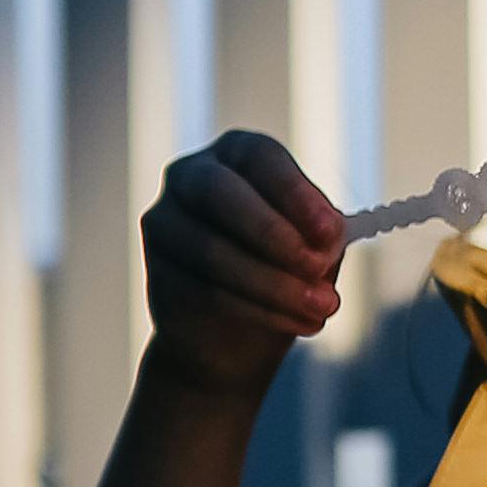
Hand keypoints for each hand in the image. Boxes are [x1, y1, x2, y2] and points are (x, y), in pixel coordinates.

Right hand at [140, 132, 344, 401]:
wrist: (237, 332)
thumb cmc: (285, 267)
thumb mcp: (316, 245)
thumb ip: (322, 236)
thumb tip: (327, 238)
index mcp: (237, 153)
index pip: (260, 157)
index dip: (295, 192)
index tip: (330, 230)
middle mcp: (191, 176)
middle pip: (218, 192)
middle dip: (272, 233)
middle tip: (317, 267)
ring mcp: (165, 223)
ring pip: (211, 250)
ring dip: (274, 284)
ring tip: (321, 308)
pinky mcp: (156, 272)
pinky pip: (203, 291)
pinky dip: (258, 309)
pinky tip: (298, 322)